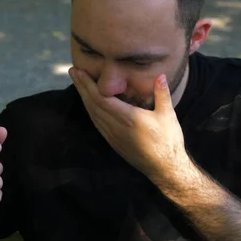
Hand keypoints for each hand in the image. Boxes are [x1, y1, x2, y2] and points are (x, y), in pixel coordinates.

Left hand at [69, 67, 188, 181]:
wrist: (163, 168)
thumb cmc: (168, 141)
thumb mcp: (167, 115)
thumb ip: (162, 94)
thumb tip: (160, 75)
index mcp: (128, 118)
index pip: (101, 98)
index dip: (88, 84)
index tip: (80, 71)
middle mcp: (116, 126)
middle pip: (92, 104)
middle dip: (82, 86)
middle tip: (72, 71)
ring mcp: (112, 135)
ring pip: (92, 113)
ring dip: (84, 97)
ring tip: (78, 83)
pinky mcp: (112, 142)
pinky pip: (96, 122)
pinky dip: (90, 109)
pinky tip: (88, 103)